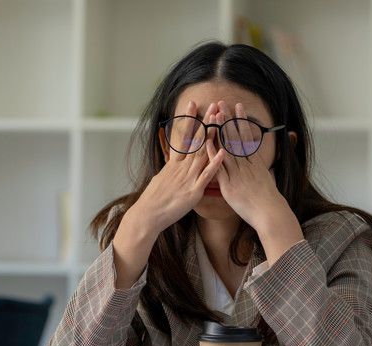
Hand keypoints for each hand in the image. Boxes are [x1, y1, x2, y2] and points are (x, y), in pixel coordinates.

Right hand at [128, 100, 225, 237]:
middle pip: (195, 140)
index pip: (182, 136)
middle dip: (205, 122)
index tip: (192, 104)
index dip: (188, 119)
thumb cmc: (154, 200)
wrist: (148, 215)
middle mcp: (181, 167)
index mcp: (174, 164)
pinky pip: (206, 175)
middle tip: (212, 105)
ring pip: (202, 153)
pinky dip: (215, 163)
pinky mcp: (193, 191)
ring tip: (220, 120)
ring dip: (212, 136)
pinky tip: (223, 152)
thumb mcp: (161, 178)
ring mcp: (188, 178)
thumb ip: (171, 169)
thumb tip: (173, 163)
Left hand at [207, 101, 302, 258]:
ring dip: (220, 131)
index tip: (237, 107)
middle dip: (228, 119)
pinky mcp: (229, 185)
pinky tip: (206, 142)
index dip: (241, 121)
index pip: (246, 137)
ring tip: (214, 115)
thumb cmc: (269, 201)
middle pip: (236, 138)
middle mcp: (246, 165)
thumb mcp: (268, 180)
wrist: (270, 214)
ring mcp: (237, 174)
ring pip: (227, 148)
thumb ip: (261, 170)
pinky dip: (213, 154)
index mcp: (255, 163)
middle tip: (222, 103)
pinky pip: (219, 167)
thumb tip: (262, 165)